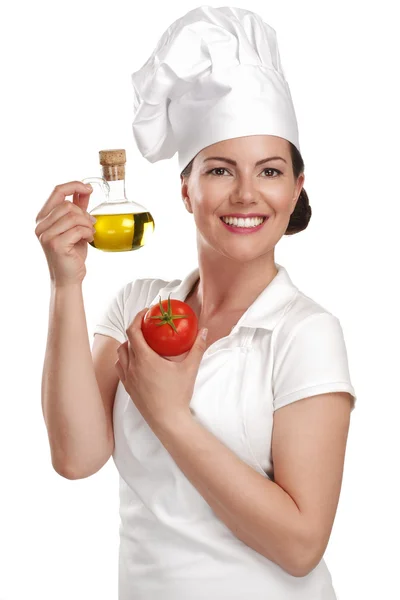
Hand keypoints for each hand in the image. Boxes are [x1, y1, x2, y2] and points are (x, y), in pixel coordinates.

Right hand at [34, 181, 94, 286]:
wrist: (68, 277)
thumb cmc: (71, 253)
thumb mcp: (75, 227)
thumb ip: (78, 209)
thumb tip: (85, 189)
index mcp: (43, 218)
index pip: (57, 191)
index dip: (74, 185)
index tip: (89, 188)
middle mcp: (41, 225)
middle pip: (68, 205)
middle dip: (84, 214)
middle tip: (90, 225)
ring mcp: (47, 235)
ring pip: (74, 216)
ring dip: (87, 224)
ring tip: (89, 234)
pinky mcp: (56, 244)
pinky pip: (78, 229)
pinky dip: (88, 233)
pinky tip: (88, 240)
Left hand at [115, 308, 207, 431]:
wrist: (168, 421)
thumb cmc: (178, 395)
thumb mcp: (190, 369)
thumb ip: (197, 348)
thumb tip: (204, 331)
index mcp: (145, 359)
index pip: (133, 331)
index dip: (137, 318)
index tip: (146, 313)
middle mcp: (132, 366)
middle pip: (126, 340)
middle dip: (135, 330)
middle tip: (147, 327)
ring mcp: (128, 378)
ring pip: (121, 354)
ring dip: (128, 345)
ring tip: (142, 344)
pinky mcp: (128, 388)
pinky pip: (121, 368)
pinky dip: (125, 360)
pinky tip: (137, 362)